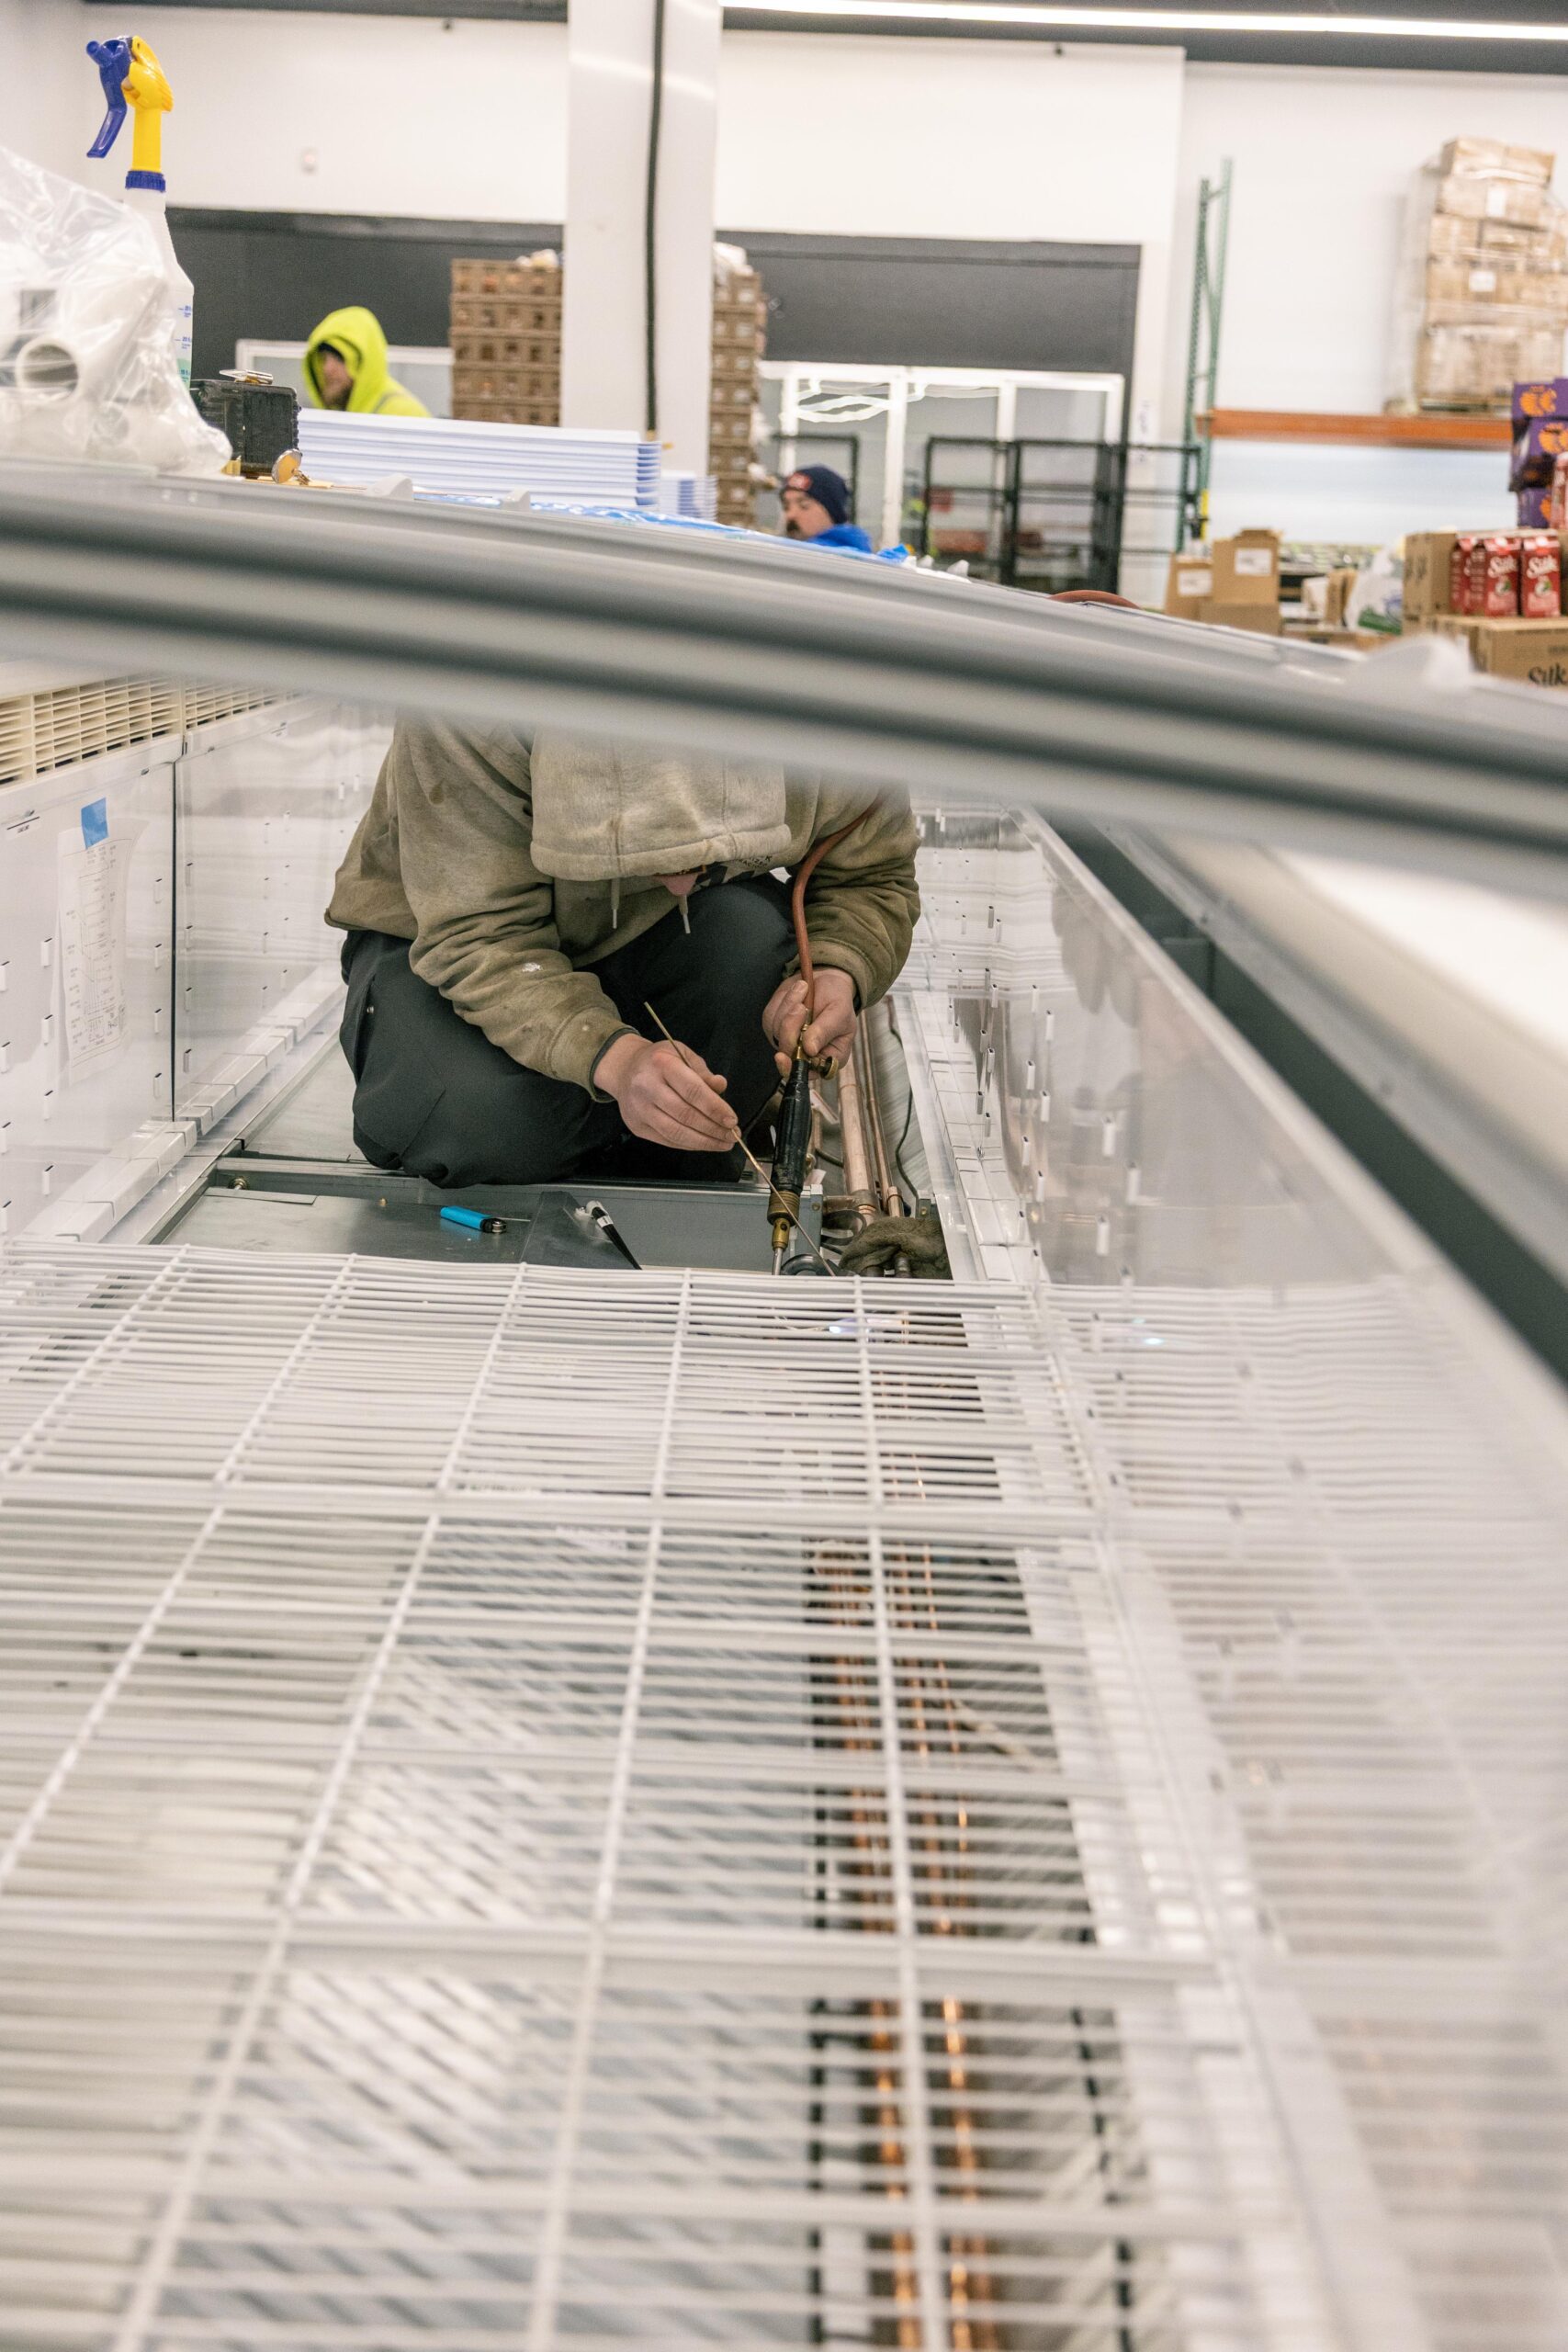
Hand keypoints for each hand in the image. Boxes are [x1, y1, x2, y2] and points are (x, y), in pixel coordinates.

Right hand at [598, 1033, 738, 1152]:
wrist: (624, 1069)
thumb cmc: (660, 1060)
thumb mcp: (683, 1054)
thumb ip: (702, 1072)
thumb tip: (721, 1086)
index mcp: (661, 1064)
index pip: (693, 1091)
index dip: (715, 1108)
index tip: (732, 1120)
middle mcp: (646, 1087)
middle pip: (685, 1115)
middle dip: (713, 1129)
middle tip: (732, 1136)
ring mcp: (639, 1109)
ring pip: (675, 1133)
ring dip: (703, 1142)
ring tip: (722, 1144)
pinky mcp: (636, 1126)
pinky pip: (667, 1141)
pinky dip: (689, 1145)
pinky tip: (704, 1143)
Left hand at [765, 967, 857, 1078]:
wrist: (826, 980)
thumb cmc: (838, 999)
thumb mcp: (839, 1012)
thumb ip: (825, 1031)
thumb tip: (809, 1049)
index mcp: (827, 1058)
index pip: (808, 1073)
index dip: (793, 1067)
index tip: (783, 1056)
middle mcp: (806, 1055)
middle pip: (787, 1052)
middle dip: (791, 1026)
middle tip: (802, 1007)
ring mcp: (788, 1042)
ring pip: (776, 1031)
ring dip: (789, 1007)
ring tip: (804, 991)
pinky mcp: (775, 1027)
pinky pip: (770, 1018)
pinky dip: (782, 1002)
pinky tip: (796, 993)